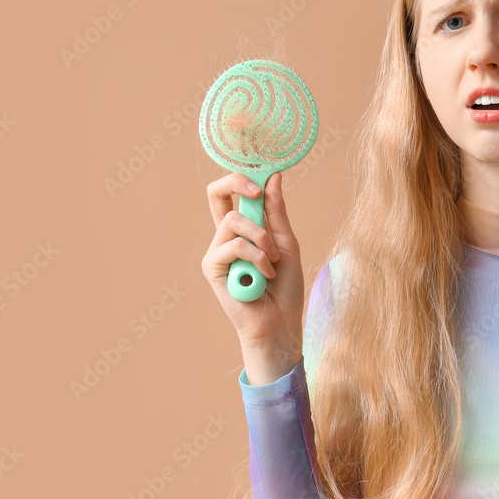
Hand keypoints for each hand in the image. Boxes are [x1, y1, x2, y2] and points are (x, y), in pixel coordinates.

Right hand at [202, 172, 304, 377]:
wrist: (280, 322)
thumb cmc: (285, 286)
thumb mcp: (287, 243)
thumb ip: (276, 212)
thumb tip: (274, 177)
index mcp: (243, 228)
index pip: (231, 192)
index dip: (242, 177)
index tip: (264, 175)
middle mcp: (225, 236)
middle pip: (215, 193)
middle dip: (236, 182)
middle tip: (257, 191)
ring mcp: (217, 250)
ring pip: (233, 220)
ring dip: (262, 238)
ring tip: (273, 260)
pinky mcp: (211, 267)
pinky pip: (234, 245)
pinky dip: (256, 257)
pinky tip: (265, 274)